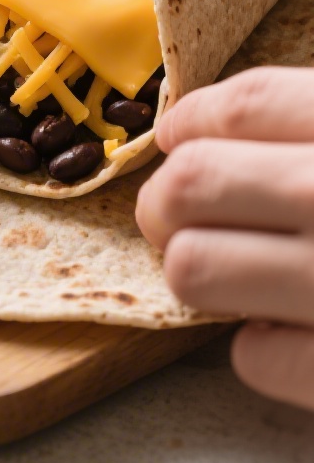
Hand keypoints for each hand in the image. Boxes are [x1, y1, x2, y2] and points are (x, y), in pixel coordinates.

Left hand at [136, 66, 313, 411]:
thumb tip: (211, 139)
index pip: (245, 105)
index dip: (194, 121)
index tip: (179, 137)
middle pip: (193, 181)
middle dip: (168, 201)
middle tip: (177, 216)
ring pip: (192, 267)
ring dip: (197, 271)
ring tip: (230, 273)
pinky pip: (252, 357)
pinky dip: (261, 346)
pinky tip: (293, 331)